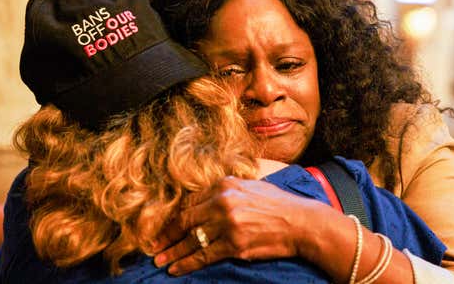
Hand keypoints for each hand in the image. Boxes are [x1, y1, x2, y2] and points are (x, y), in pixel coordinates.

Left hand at [152, 176, 319, 275]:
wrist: (301, 222)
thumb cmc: (278, 204)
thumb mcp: (250, 186)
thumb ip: (227, 191)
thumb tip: (205, 201)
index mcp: (225, 185)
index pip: (191, 202)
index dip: (175, 216)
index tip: (164, 226)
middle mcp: (223, 202)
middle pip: (186, 220)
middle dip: (167, 235)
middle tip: (153, 245)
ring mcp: (227, 224)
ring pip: (191, 240)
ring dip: (172, 252)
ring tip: (159, 260)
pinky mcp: (234, 244)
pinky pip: (203, 256)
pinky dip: (187, 263)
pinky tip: (176, 268)